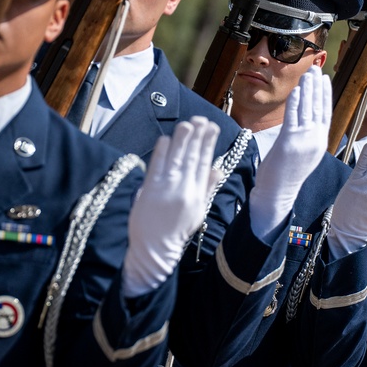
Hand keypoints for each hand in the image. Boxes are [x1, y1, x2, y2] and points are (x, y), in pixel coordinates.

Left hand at [122, 117, 221, 296]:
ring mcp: (166, 188)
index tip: (212, 128)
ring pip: (176, 157)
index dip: (208, 144)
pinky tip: (166, 138)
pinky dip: (162, 151)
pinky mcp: (149, 189)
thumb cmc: (176, 230)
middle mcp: (184, 189)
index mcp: (197, 194)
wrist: (155, 248)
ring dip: (182, 138)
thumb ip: (207, 188)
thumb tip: (217, 169)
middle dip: (197, 136)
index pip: (205, 163)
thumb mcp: (198, 211)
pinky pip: (157, 164)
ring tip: (188, 123)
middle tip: (201, 119)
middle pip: (192, 157)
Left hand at [249, 67, 331, 241]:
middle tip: (316, 69)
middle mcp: (315, 140)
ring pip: (308, 109)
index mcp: (320, 142)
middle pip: (318, 107)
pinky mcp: (289, 141)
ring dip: (308, 89)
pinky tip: (296, 90)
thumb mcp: (304, 154)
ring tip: (308, 74)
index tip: (324, 79)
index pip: (325, 113)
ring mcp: (303, 140)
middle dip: (317, 86)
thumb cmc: (286, 174)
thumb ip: (308, 136)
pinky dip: (296, 102)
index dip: (325, 95)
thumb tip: (307, 120)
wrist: (278, 193)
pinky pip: (294, 117)